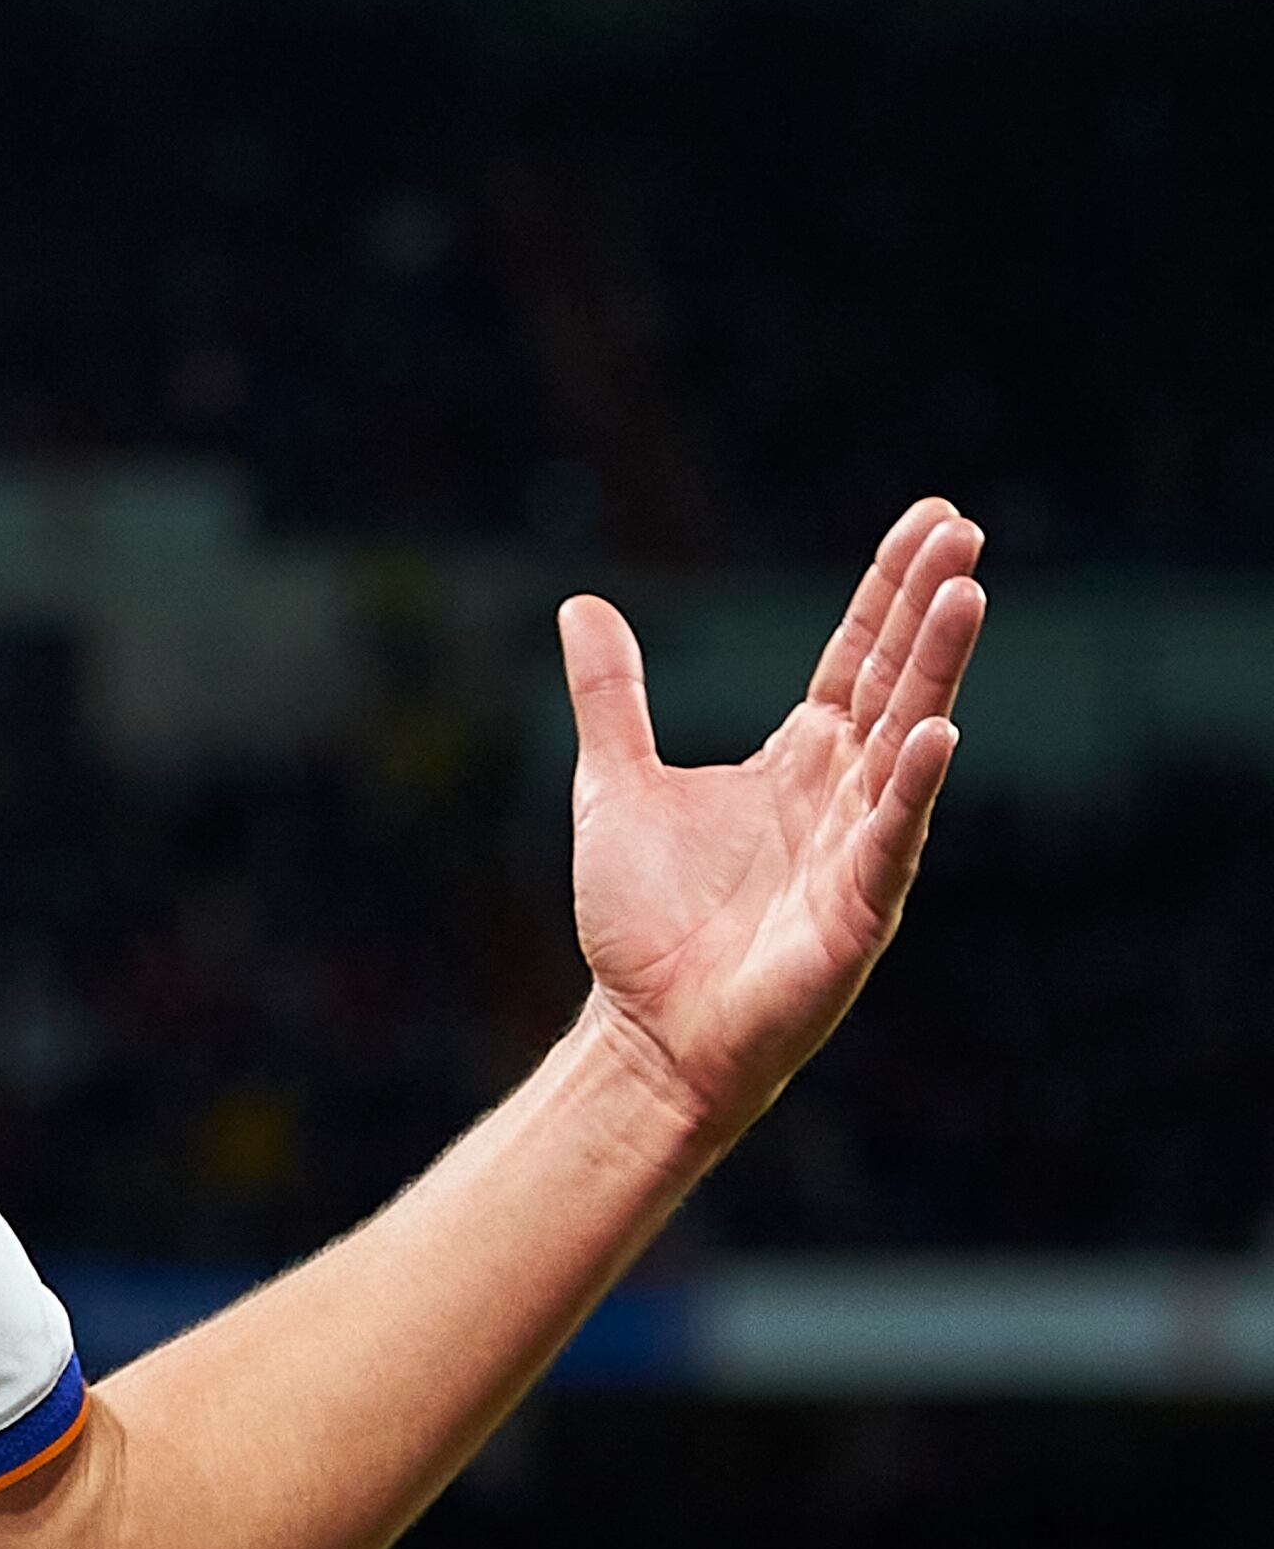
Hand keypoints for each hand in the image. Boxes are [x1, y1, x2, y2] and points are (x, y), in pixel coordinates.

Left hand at [561, 497, 985, 1137]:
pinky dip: (910, 787)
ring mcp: (857, 851)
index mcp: (798, 761)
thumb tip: (581, 604)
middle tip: (965, 530)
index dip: (889, 588)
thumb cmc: (645, 921)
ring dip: (937, 672)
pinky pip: (890, 840)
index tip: (933, 517)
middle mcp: (841, 795)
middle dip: (927, 607)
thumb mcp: (615, 783)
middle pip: (895, 681)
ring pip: (908, 745)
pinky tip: (936, 734)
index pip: (857, 656)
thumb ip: (612, 696)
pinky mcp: (855, 913)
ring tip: (967, 596)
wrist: (645, 1031)